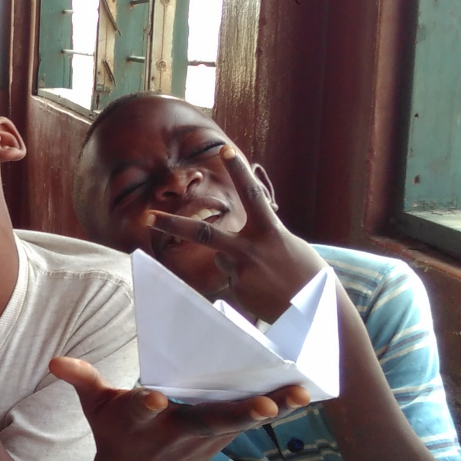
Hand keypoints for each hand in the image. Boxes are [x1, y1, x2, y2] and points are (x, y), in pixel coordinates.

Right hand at [50, 356, 308, 460]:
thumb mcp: (94, 410)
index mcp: (137, 423)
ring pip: (238, 423)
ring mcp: (199, 441)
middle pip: (206, 423)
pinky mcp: (218, 440)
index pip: (139, 412)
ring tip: (300, 393)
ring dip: (270, 409)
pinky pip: (248, 421)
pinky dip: (275, 407)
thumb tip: (56, 361)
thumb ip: (82, 381)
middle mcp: (172, 434)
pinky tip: (302, 391)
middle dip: (235, 415)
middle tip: (265, 407)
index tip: (154, 399)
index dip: (146, 406)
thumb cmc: (115, 436)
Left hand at [147, 145, 327, 323]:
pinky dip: (244, 281)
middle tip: (147, 217)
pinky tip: (263, 290)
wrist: (312, 310)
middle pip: (203, 233)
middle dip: (172, 224)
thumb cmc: (303, 274)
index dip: (239, 172)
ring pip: (222, 258)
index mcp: (270, 231)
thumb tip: (239, 234)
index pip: (252, 195)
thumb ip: (262, 231)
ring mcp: (241, 271)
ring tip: (265, 276)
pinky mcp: (237, 290)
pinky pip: (231, 279)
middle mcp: (251, 249)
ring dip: (237, 263)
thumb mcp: (287, 244)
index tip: (224, 150)